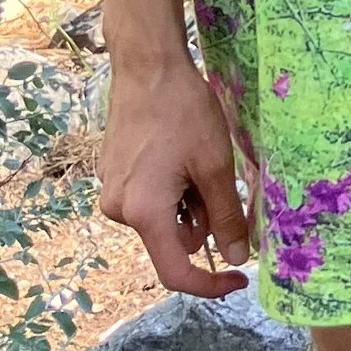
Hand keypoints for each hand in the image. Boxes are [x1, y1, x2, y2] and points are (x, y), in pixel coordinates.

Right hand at [98, 56, 252, 298]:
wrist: (147, 67)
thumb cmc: (184, 112)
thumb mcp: (215, 166)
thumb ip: (226, 217)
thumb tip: (237, 257)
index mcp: (144, 213)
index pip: (176, 272)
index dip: (210, 284)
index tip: (239, 277)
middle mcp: (119, 210)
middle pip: (172, 241)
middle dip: (201, 221)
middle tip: (216, 179)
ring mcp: (111, 192)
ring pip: (162, 220)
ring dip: (186, 204)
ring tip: (193, 159)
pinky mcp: (110, 176)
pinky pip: (148, 200)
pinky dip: (169, 190)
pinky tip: (174, 153)